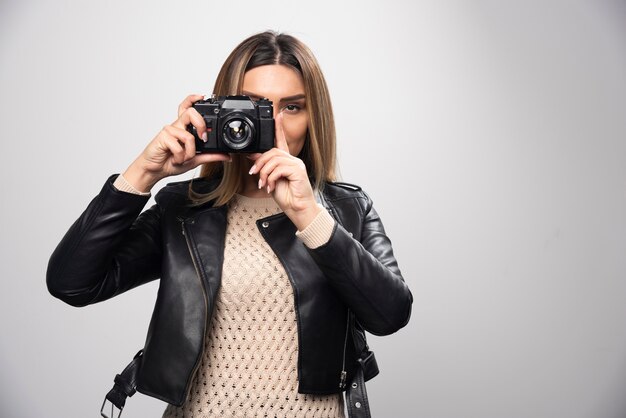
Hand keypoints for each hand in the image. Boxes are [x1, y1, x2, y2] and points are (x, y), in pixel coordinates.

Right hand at [122, 94, 230, 191]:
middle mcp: (177, 126)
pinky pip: (179, 146)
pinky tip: (175, 160)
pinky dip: (180, 157)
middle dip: (200, 125)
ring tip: (183, 158)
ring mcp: (169, 130)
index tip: (203, 96)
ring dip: (190, 152)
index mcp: (184, 128)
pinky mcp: (163, 136)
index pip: (188, 108)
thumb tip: (227, 157)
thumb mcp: (196, 160)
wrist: (155, 171)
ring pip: (188, 136)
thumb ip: (211, 156)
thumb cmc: (171, 162)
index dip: (193, 99)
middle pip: (190, 112)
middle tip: (202, 138)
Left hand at [248, 113, 320, 229]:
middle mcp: (293, 160)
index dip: (278, 128)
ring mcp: (296, 165)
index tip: (276, 115)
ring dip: (264, 172)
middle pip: (272, 151)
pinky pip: (279, 168)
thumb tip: (253, 156)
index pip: (281, 140)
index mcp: (286, 161)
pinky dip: (271, 178)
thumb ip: (264, 168)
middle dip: (260, 162)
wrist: (298, 209)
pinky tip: (271, 186)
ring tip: (264, 184)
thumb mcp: (270, 180)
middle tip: (254, 174)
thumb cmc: (287, 196)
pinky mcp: (298, 171)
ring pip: (274, 160)